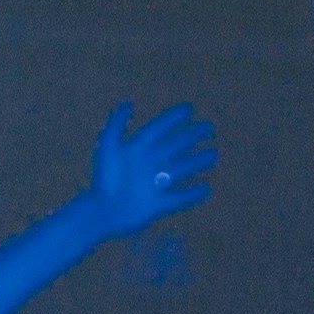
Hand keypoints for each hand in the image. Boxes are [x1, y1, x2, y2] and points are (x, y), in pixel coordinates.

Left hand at [83, 100, 218, 240]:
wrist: (100, 211)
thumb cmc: (103, 178)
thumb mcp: (108, 146)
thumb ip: (117, 123)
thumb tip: (129, 101)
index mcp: (136, 149)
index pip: (158, 129)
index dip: (171, 119)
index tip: (189, 109)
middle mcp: (148, 164)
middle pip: (174, 147)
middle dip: (192, 136)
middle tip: (209, 127)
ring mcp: (155, 184)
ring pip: (181, 169)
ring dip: (197, 162)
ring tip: (213, 155)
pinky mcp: (158, 204)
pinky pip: (179, 198)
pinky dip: (193, 194)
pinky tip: (206, 189)